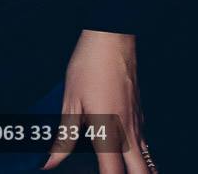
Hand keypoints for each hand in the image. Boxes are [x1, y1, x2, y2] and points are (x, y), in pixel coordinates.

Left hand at [41, 31, 154, 172]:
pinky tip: (124, 151)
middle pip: (143, 172)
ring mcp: (138, 122)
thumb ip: (64, 136)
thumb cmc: (90, 64)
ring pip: (147, 159)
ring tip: (123, 169)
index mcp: (109, 132)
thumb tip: (50, 161)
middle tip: (116, 173)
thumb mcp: (71, 100)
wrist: (112, 37)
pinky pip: (144, 142)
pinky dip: (139, 155)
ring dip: (138, 170)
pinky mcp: (139, 112)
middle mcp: (128, 132)